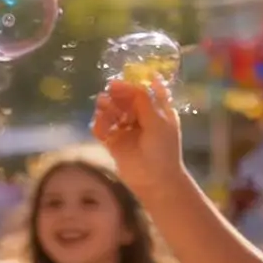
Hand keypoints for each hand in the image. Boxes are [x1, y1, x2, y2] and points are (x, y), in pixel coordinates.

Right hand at [90, 75, 183, 195]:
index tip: (118, 83)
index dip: (130, 87)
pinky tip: (99, 123)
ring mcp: (125, 131)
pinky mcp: (113, 143)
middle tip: (108, 93)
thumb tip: (127, 84)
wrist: (155, 179)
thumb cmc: (162, 148)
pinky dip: (99, 124)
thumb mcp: (157, 120)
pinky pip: (102, 130)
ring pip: (111, 113)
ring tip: (103, 106)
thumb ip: (142, 100)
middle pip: (124, 101)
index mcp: (156, 112)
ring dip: (106, 108)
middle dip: (116, 96)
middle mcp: (140, 119)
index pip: (141, 93)